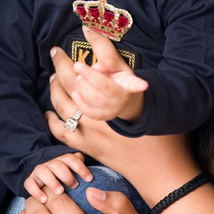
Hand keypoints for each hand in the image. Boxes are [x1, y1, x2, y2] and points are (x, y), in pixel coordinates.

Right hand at [24, 152, 93, 202]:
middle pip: (57, 164)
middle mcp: (51, 165)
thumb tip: (98, 188)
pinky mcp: (31, 182)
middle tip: (74, 185)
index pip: (72, 158)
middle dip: (66, 174)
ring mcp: (40, 173)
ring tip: (60, 191)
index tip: (89, 179)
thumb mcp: (78, 178)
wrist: (45, 184)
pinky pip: (29, 183)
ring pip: (42, 170)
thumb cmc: (69, 184)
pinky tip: (44, 200)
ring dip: (52, 180)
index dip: (80, 167)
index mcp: (64, 162)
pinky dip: (36, 191)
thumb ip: (86, 176)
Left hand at [47, 44, 198, 200]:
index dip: (80, 55)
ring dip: (55, 89)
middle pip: (72, 85)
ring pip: (63, 107)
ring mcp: (92, 134)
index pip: (94, 72)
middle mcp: (102, 115)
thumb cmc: (163, 134)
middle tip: (56, 53)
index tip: (72, 42)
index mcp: (120, 100)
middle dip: (61, 66)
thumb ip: (132, 79)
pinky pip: (62, 133)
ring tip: (54, 77)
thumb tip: (111, 60)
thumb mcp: (153, 101)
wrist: (162, 171)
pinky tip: (50, 111)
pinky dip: (53, 120)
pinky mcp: (89, 148)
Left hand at [68, 26, 147, 121]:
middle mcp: (122, 96)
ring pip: (94, 99)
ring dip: (82, 86)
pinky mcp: (101, 116)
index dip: (138, 84)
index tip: (143, 85)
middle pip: (106, 87)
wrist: (122, 101)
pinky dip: (79, 99)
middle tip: (77, 65)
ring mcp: (112, 108)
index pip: (132, 81)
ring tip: (78, 77)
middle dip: (90, 75)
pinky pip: (87, 110)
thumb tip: (85, 26)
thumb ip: (100, 44)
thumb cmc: (115, 76)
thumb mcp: (113, 60)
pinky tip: (75, 90)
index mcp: (128, 81)